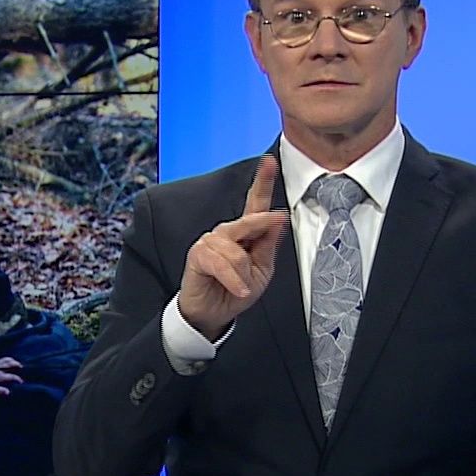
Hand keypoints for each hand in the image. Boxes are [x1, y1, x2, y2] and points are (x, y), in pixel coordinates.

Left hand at [0, 358, 23, 395]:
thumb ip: (0, 390)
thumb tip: (8, 392)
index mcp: (0, 376)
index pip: (11, 376)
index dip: (17, 378)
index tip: (21, 381)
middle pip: (9, 364)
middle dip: (16, 364)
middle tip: (20, 365)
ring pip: (4, 360)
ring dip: (9, 359)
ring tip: (13, 360)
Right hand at [177, 155, 287, 339]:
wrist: (214, 314)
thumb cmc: (237, 291)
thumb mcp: (262, 270)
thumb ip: (268, 245)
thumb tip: (277, 219)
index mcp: (245, 233)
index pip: (255, 203)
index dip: (262, 181)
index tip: (269, 161)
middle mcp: (226, 232)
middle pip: (248, 222)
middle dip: (257, 240)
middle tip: (255, 268)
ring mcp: (209, 241)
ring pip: (236, 250)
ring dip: (243, 274)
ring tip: (240, 288)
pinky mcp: (198, 255)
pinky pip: (221, 263)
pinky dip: (233, 279)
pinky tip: (238, 290)